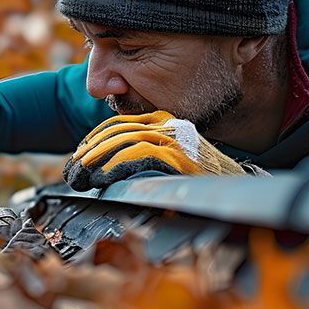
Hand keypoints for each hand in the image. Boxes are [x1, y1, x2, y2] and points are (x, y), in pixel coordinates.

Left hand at [63, 111, 246, 190]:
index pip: (118, 124)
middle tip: (73, 173)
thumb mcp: (166, 158)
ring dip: (97, 161)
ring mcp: (176, 138)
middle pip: (117, 131)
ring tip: (82, 178)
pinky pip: (140, 154)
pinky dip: (117, 166)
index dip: (93, 142)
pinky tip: (104, 179)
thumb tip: (103, 166)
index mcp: (162, 120)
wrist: (235, 188)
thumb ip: (141, 154)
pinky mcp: (181, 155)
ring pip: (124, 141)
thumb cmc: (198, 178)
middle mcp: (168, 124)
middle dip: (89, 153)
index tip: (77, 159)